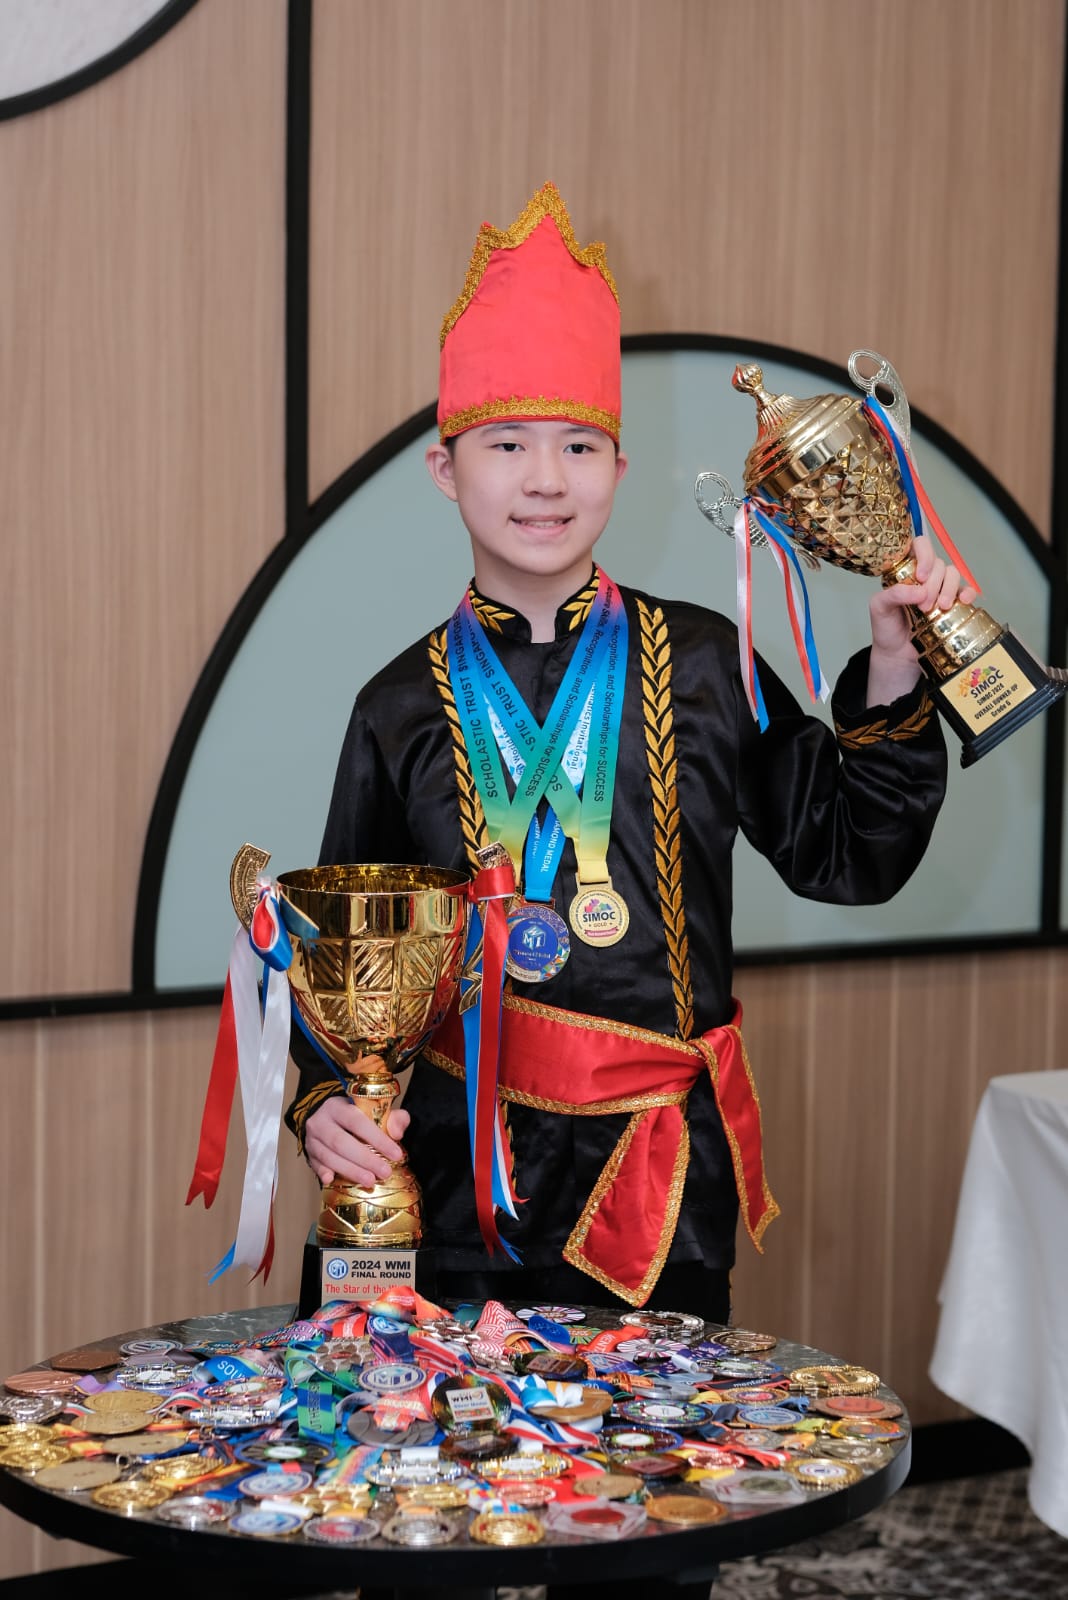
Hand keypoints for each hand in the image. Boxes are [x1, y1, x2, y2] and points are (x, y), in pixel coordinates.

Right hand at [303, 1063, 410, 1188]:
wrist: (325, 1117)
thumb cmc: (354, 1116)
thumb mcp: (372, 1109)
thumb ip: (391, 1117)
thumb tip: (397, 1133)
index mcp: (338, 1106)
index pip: (357, 1122)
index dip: (377, 1138)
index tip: (396, 1154)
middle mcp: (321, 1121)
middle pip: (341, 1142)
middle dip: (365, 1159)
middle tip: (384, 1172)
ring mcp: (312, 1139)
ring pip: (329, 1156)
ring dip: (350, 1170)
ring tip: (370, 1181)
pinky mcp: (309, 1153)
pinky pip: (315, 1165)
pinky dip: (323, 1172)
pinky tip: (332, 1180)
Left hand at [866, 536, 977, 705]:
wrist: (898, 654)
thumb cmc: (887, 628)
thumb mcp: (879, 609)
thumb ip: (893, 594)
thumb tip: (919, 590)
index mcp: (905, 570)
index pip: (919, 545)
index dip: (924, 555)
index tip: (920, 576)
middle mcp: (925, 576)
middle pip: (939, 563)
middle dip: (932, 584)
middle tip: (923, 606)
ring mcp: (940, 589)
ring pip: (953, 574)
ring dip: (949, 589)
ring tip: (941, 608)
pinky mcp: (953, 603)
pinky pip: (966, 590)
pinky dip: (968, 593)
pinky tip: (965, 601)